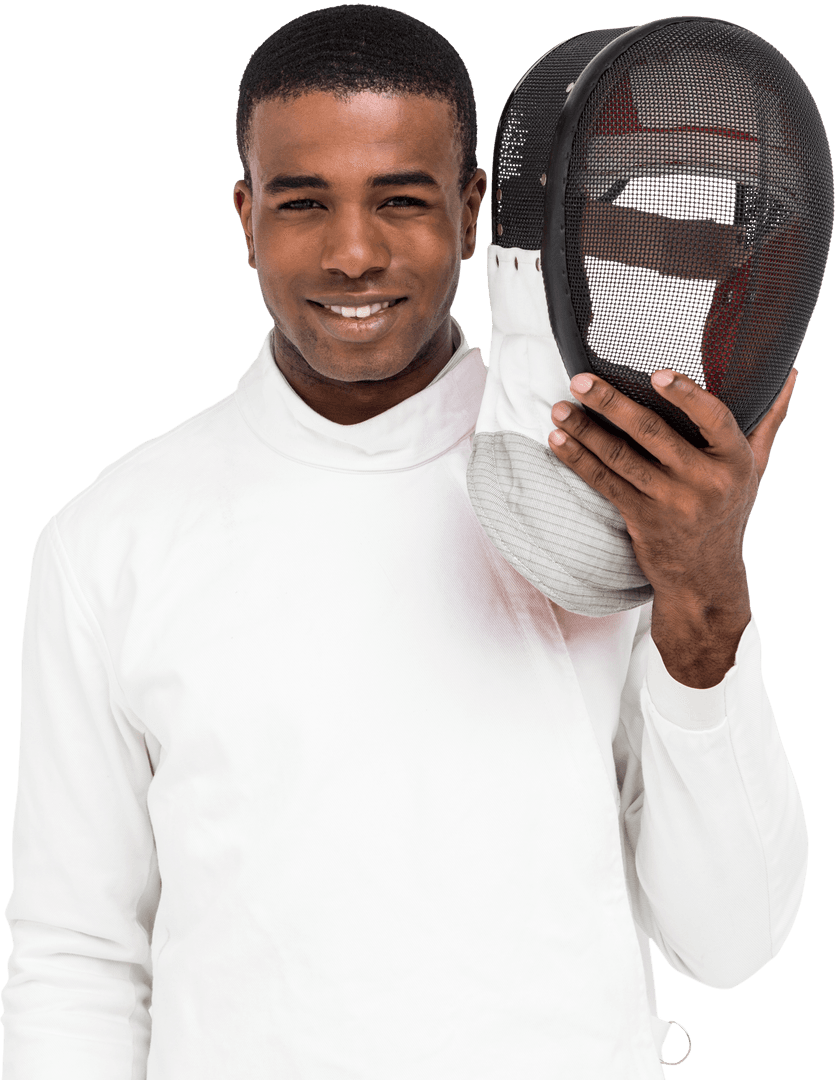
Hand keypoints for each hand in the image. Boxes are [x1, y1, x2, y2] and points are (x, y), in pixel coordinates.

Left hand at [547, 368, 796, 685]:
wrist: (706, 577)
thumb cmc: (728, 508)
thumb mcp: (755, 466)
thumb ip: (768, 418)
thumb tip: (788, 370)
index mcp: (735, 460)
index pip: (714, 419)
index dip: (687, 395)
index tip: (657, 374)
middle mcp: (705, 481)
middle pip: (653, 433)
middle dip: (612, 403)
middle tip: (580, 379)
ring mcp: (671, 503)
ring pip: (621, 458)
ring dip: (585, 431)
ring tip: (559, 408)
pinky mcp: (642, 520)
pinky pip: (605, 484)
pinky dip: (579, 461)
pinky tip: (558, 441)